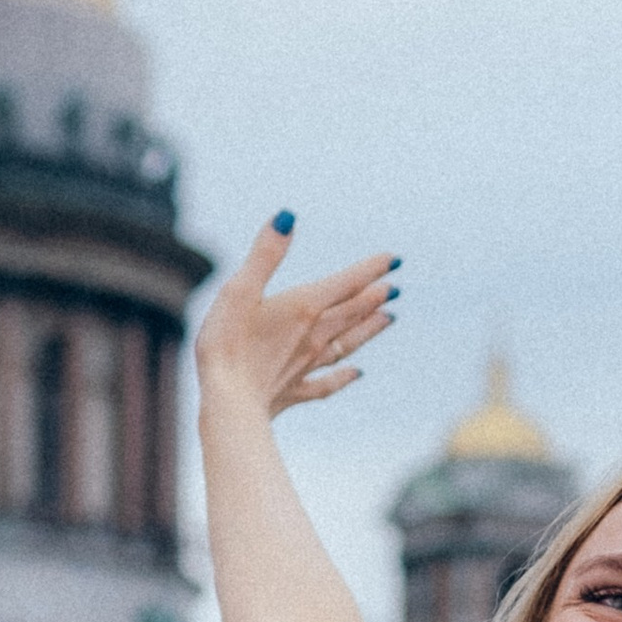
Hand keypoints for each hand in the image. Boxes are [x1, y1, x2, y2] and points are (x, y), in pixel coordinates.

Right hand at [193, 216, 396, 421]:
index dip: (371, 269)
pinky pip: (326, 383)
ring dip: (368, 330)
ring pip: (347, 343)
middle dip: (374, 298)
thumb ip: (265, 254)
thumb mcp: (239, 290)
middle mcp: (312, 336)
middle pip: (351, 313)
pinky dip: (343, 377)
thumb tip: (288, 217)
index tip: (394, 260)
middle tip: (394, 288)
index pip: (346, 283)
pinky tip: (356, 373)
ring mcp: (305, 366)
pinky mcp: (293, 391)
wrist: (227, 403)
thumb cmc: (227, 344)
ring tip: (388, 319)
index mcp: (303, 308)